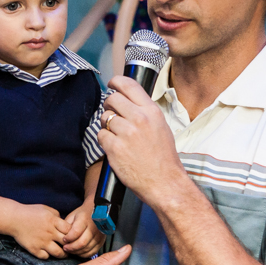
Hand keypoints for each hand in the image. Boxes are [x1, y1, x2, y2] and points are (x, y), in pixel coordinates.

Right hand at [12, 203, 69, 259]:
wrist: (13, 218)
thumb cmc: (30, 212)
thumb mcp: (46, 209)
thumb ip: (57, 215)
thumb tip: (65, 223)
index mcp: (53, 221)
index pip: (70, 230)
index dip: (73, 234)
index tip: (71, 235)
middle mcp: (49, 232)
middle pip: (67, 243)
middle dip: (70, 245)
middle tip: (70, 246)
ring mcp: (42, 242)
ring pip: (59, 253)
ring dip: (63, 254)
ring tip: (62, 253)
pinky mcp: (34, 249)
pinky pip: (46, 257)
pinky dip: (48, 255)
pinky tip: (47, 252)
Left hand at [63, 202, 103, 257]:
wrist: (98, 212)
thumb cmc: (82, 214)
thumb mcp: (72, 216)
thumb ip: (67, 226)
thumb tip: (61, 237)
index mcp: (85, 218)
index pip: (76, 232)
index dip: (68, 238)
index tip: (64, 239)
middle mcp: (94, 227)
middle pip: (82, 242)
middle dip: (71, 247)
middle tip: (65, 248)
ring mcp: (99, 235)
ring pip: (87, 248)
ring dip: (77, 252)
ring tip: (70, 250)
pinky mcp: (102, 241)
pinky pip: (92, 252)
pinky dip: (84, 254)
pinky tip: (78, 252)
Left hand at [100, 76, 187, 206]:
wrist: (164, 182)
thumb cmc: (163, 158)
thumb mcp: (161, 127)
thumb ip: (145, 112)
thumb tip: (128, 101)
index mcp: (152, 112)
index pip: (129, 85)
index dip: (116, 82)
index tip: (111, 84)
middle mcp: (139, 119)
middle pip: (112, 99)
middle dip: (109, 106)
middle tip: (112, 115)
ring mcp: (126, 133)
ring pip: (104, 117)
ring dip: (106, 125)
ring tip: (116, 135)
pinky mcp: (115, 147)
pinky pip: (100, 135)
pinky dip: (104, 140)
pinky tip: (115, 147)